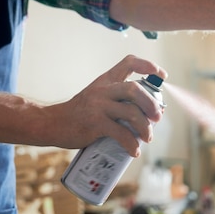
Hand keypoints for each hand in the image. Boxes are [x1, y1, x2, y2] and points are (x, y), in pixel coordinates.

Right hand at [52, 55, 166, 154]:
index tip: (162, 75)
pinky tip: (134, 150)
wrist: (52, 123)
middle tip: (158, 117)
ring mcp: (98, 106)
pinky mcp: (95, 124)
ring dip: (145, 127)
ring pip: (131, 112)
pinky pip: (120, 133)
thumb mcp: (97, 96)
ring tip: (148, 137)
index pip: (129, 62)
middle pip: (135, 89)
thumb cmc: (80, 113)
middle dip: (151, 103)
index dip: (148, 66)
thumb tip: (148, 114)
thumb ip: (118, 99)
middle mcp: (103, 90)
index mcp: (106, 80)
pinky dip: (131, 143)